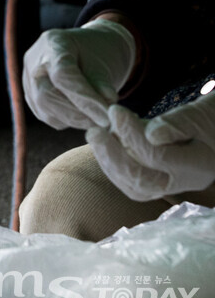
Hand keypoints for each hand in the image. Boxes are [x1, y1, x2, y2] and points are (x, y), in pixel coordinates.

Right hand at [22, 16, 136, 129]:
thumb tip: (107, 106)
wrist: (88, 52)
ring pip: (43, 108)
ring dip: (73, 120)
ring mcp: (28, 79)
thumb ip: (103, 83)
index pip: (62, 74)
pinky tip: (84, 116)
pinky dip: (66, 120)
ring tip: (97, 119)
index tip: (106, 116)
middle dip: (76, 113)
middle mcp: (33, 60)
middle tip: (103, 123)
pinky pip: (45, 115)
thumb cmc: (98, 54)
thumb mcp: (104, 62)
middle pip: (45, 94)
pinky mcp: (30, 96)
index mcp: (53, 42)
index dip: (84, 97)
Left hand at [87, 94, 214, 200]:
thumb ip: (178, 124)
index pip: (158, 157)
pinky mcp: (156, 182)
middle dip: (112, 157)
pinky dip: (114, 165)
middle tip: (94, 132)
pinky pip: (131, 183)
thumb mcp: (198, 115)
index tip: (115, 111)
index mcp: (198, 167)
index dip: (132, 135)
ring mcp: (170, 186)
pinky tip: (106, 143)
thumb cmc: (211, 118)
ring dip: (109, 162)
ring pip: (133, 187)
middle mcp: (183, 182)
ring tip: (97, 135)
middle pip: (141, 182)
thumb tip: (151, 135)